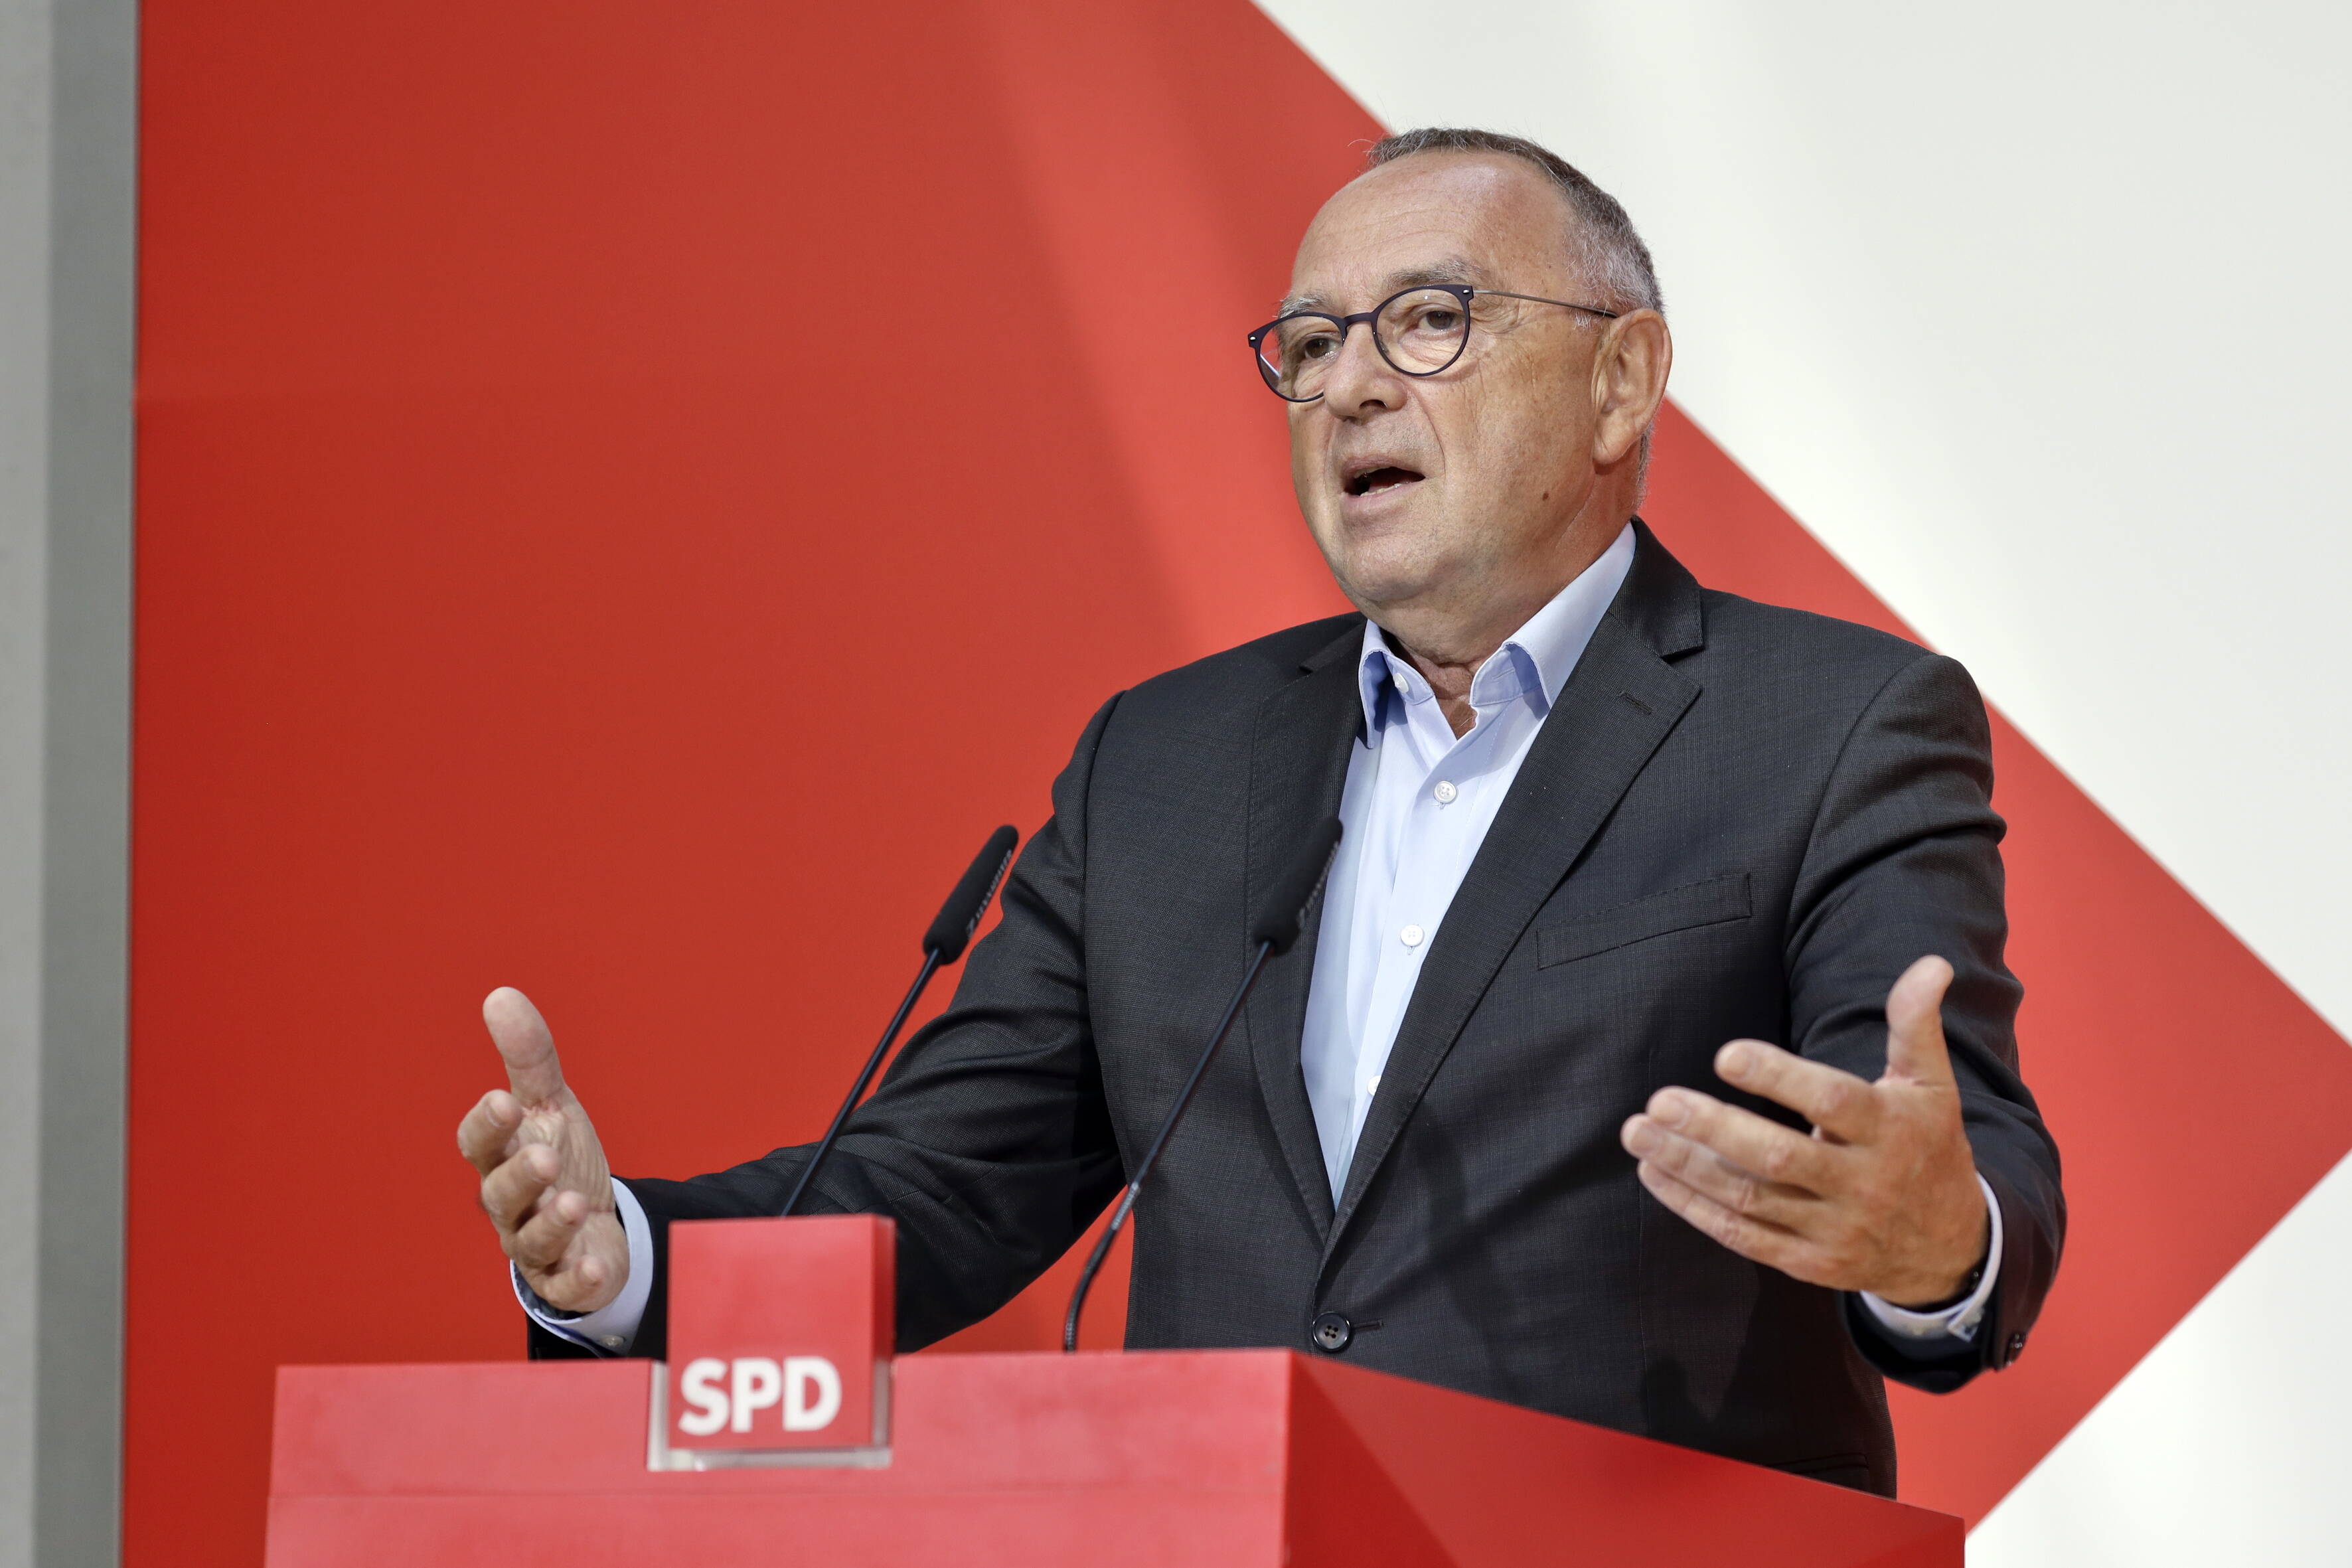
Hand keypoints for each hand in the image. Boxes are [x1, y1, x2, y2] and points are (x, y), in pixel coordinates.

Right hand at [455, 987, 627, 1313]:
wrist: (590, 1221)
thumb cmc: (560, 1157)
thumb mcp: (551, 1105)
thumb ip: (529, 1057)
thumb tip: (500, 995)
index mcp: (502, 1156)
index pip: (479, 1142)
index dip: (487, 1125)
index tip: (504, 1101)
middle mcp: (510, 1203)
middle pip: (500, 1192)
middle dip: (520, 1175)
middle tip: (545, 1157)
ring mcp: (534, 1244)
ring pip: (530, 1240)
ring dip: (550, 1223)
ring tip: (575, 1202)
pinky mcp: (562, 1278)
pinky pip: (565, 1284)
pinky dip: (578, 1278)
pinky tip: (596, 1266)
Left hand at [1618, 955, 1988, 1306]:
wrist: (1951, 1248)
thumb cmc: (1927, 1147)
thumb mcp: (1930, 1086)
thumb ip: (1915, 1024)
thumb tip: (1929, 963)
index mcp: (1890, 1130)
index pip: (1830, 1101)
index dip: (1777, 1078)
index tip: (1724, 1055)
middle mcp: (1862, 1183)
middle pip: (1778, 1157)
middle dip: (1713, 1128)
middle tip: (1658, 1100)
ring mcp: (1834, 1229)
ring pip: (1750, 1199)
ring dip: (1687, 1167)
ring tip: (1636, 1132)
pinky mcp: (1809, 1263)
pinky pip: (1743, 1236)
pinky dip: (1694, 1208)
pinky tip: (1655, 1174)